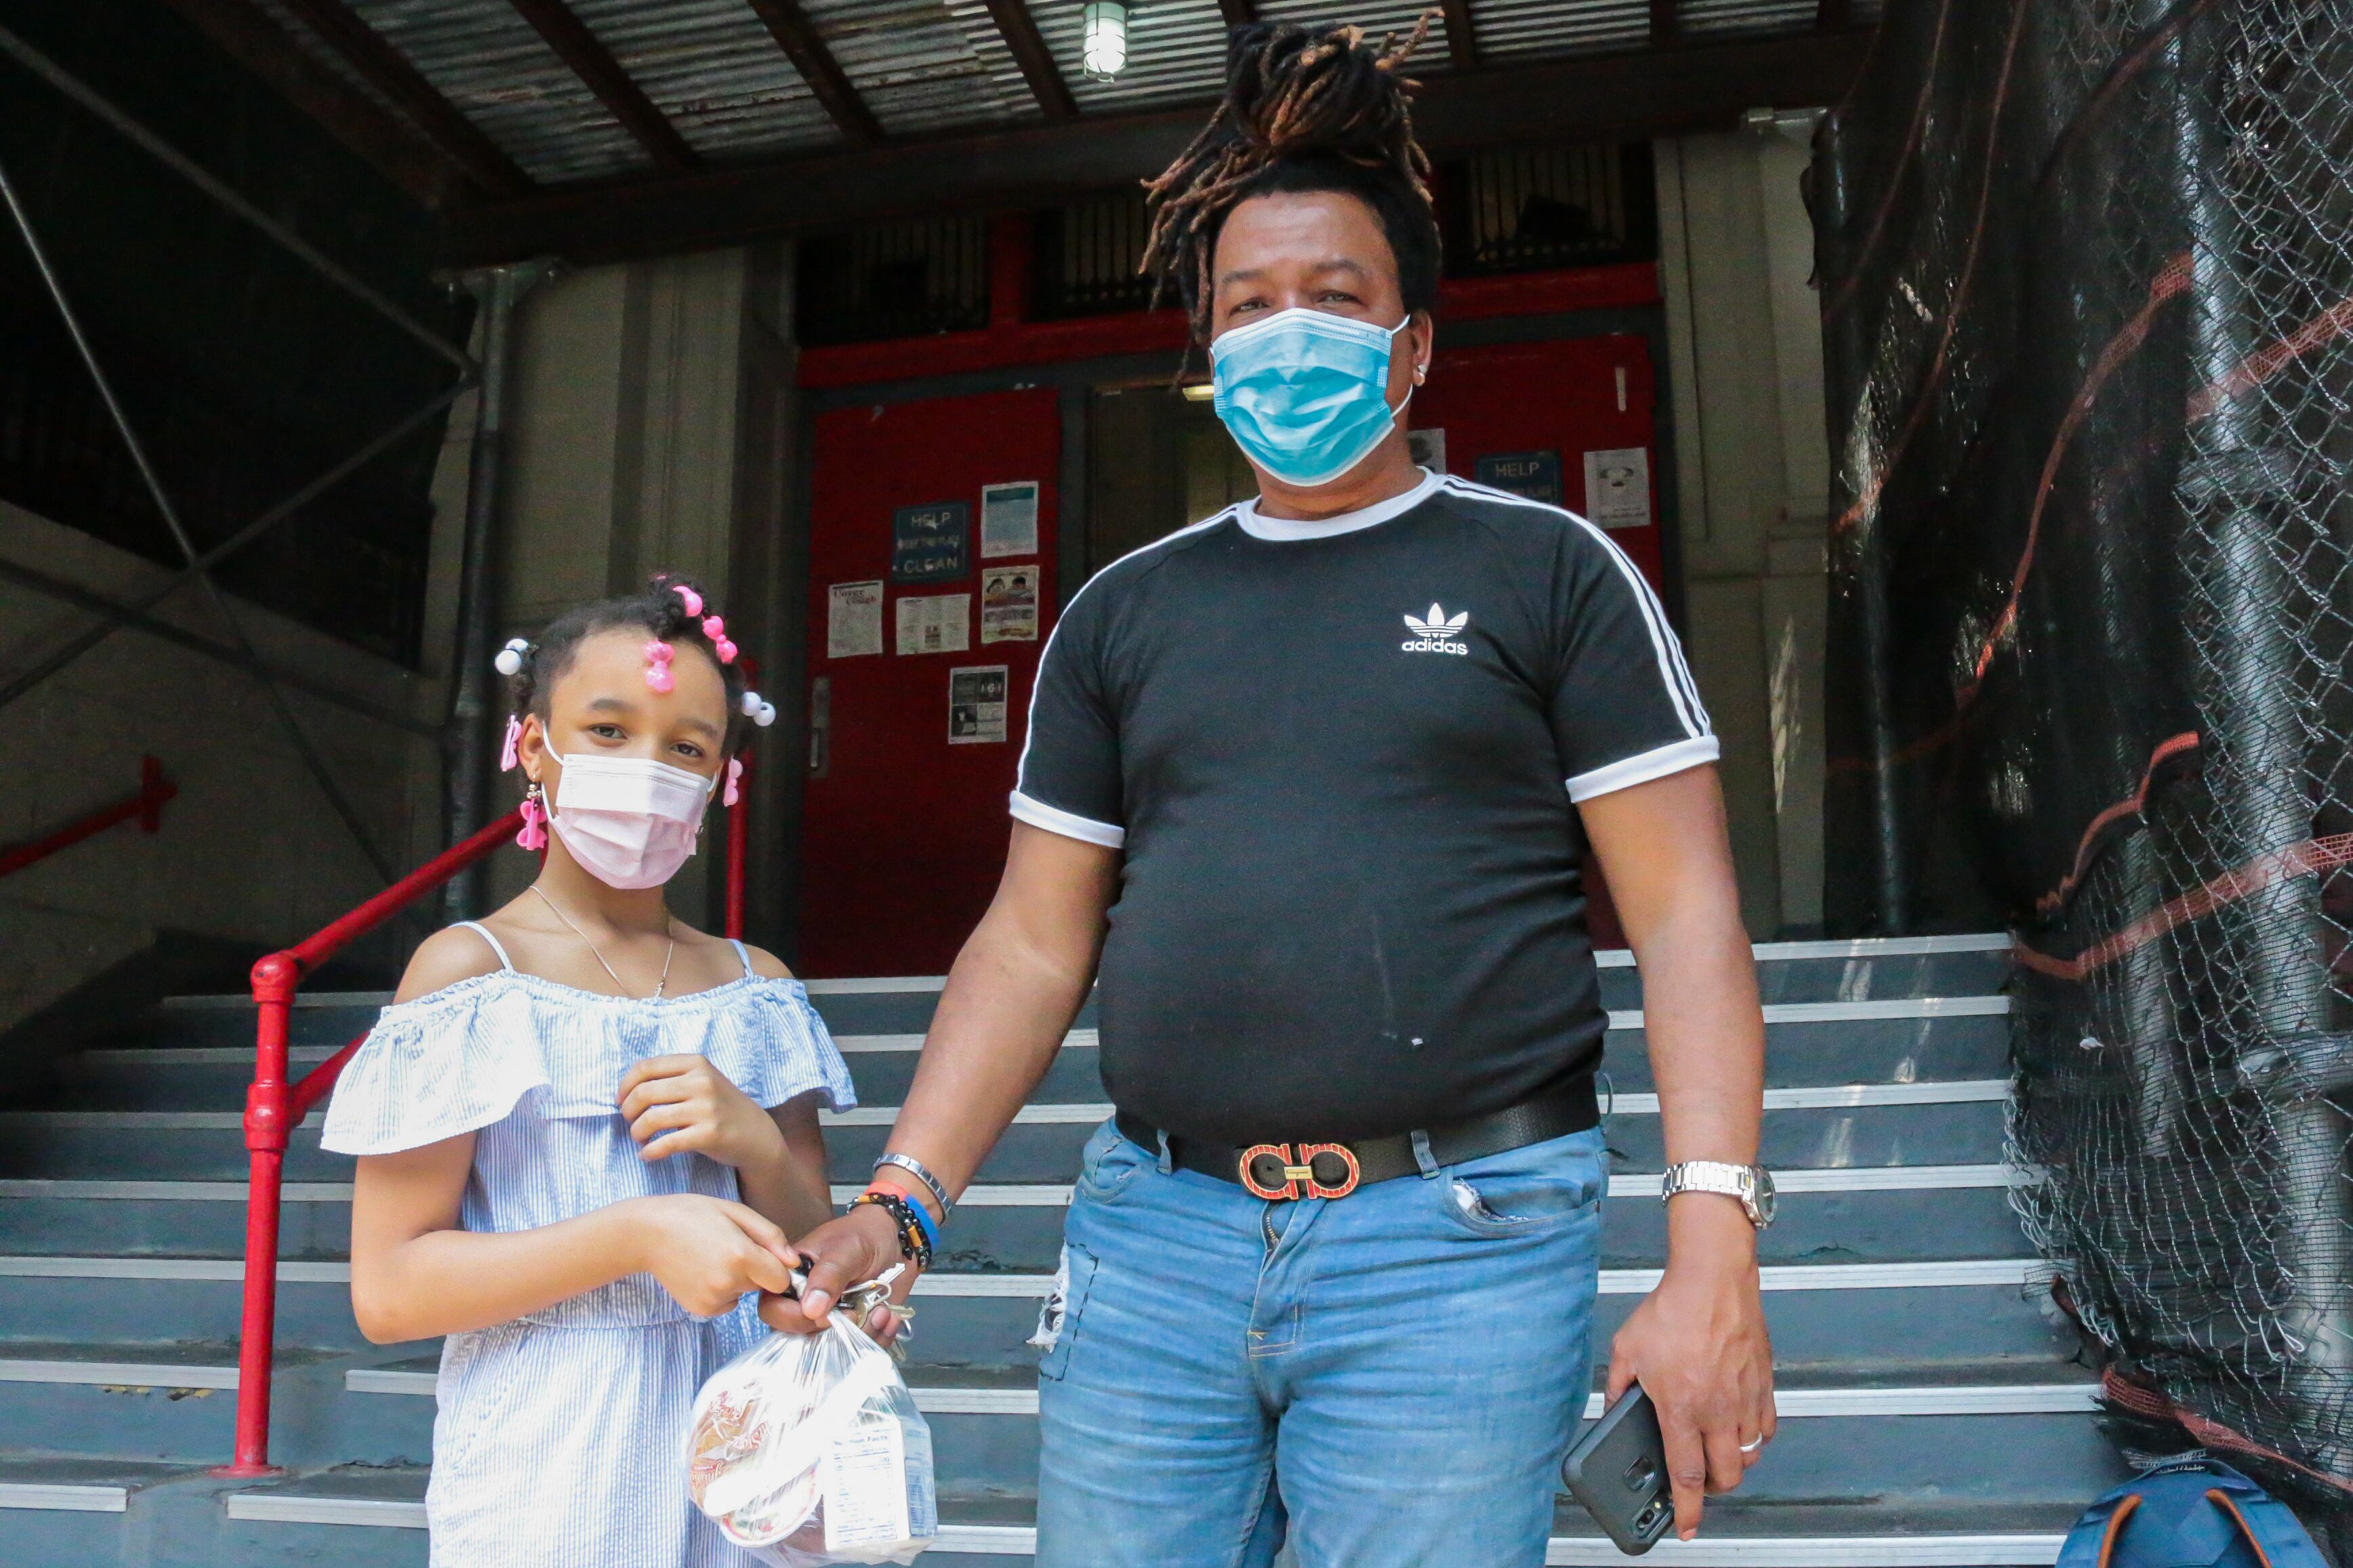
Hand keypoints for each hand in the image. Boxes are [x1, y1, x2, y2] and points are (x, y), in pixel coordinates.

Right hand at [617, 1194, 799, 1317]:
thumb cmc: (693, 1214)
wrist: (646, 1234)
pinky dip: (721, 1291)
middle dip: (755, 1269)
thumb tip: (794, 1262)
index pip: (782, 1279)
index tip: (762, 1252)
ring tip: (711, 1255)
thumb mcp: (736, 1211)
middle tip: (729, 1247)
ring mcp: (713, 1299)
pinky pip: (726, 1303)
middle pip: (763, 1285)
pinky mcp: (701, 1310)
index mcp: (742, 1255)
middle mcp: (729, 1282)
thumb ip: (771, 1236)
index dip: (775, 1265)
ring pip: (743, 1294)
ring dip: (737, 1280)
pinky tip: (702, 1271)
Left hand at [619, 1055, 783, 1171]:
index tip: (621, 1101)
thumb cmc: (721, 1107)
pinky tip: (647, 1155)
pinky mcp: (708, 1135)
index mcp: (696, 1063)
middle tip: (630, 1123)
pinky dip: (649, 1152)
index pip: (645, 1067)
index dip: (625, 1086)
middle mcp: (702, 1082)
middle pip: (643, 1093)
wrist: (756, 1134)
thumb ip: (672, 1078)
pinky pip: (665, 1144)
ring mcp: (706, 1109)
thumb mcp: (703, 1080)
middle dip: (628, 1111)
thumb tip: (627, 1089)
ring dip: (636, 1133)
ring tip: (639, 1140)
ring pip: (651, 1119)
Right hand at [757, 1203, 907, 1335]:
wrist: (895, 1239)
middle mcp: (805, 1306)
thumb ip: (828, 1275)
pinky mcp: (854, 1330)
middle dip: (831, 1334)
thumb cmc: (862, 1235)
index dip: (795, 1319)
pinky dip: (879, 1337)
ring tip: (882, 1311)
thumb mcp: (845, 1249)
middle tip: (857, 1313)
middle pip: (798, 1339)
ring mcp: (830, 1321)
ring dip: (862, 1335)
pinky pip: (860, 1348)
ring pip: (832, 1350)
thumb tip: (810, 1309)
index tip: (827, 1313)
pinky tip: (890, 1316)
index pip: (773, 1311)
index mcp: (791, 1281)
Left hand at [1605, 1199, 1773, 1539]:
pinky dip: (1753, 1437)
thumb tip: (1612, 1413)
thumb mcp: (1626, 1349)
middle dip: (1711, 1489)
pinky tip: (1736, 1424)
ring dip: (1731, 1462)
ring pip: (1747, 1455)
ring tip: (1713, 1450)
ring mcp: (1744, 1399)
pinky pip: (1765, 1428)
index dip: (1687, 1510)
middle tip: (1697, 1481)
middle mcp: (1717, 1410)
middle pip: (1725, 1477)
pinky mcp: (1764, 1384)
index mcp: (1681, 1408)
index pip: (1686, 1476)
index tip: (1686, 1528)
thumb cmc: (1672, 1309)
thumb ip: (1616, 1388)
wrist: (1713, 1278)